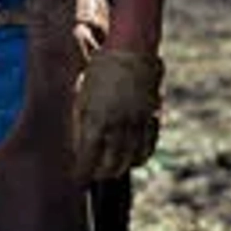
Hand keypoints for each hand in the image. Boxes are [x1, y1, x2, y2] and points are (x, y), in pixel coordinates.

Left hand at [73, 48, 162, 180]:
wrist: (130, 50)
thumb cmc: (99, 71)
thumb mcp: (81, 96)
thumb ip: (79, 124)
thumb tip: (78, 149)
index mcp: (96, 121)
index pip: (88, 161)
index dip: (81, 175)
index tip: (77, 180)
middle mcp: (118, 126)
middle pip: (111, 166)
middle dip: (101, 173)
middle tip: (94, 173)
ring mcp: (138, 123)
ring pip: (131, 160)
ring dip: (120, 167)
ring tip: (111, 167)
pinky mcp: (153, 118)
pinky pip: (148, 147)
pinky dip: (139, 156)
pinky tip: (132, 156)